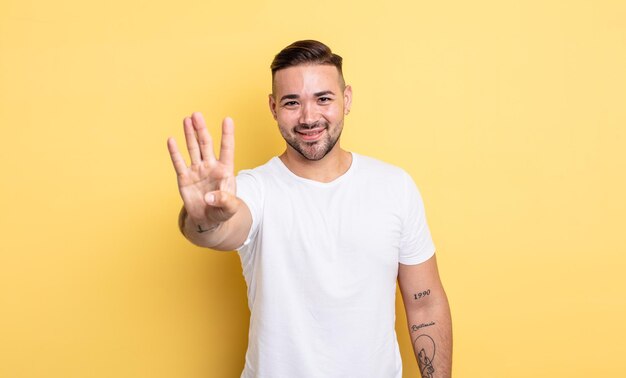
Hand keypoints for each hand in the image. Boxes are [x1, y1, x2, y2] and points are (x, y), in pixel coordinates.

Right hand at [167, 112, 236, 228]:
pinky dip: (175, 152)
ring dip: (190, 134)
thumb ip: (224, 201)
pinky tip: (171, 140)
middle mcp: (210, 166)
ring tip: (187, 119)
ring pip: (193, 149)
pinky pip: (179, 163)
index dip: (227, 135)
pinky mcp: (184, 178)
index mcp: (225, 170)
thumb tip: (209, 197)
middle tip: (197, 114)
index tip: (227, 119)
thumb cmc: (223, 211)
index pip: (227, 149)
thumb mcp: (229, 208)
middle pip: (206, 144)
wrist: (208, 219)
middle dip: (201, 129)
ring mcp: (197, 171)